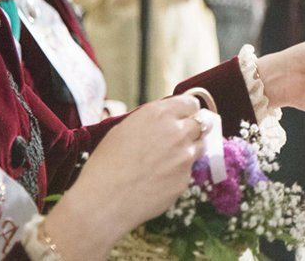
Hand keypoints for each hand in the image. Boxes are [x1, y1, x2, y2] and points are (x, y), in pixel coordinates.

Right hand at [45, 95, 207, 258]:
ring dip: (189, 149)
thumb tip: (165, 120)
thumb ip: (151, 121)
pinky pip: (188, 171)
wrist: (103, 202)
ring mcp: (185, 156)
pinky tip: (158, 180)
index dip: (187, 111)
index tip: (183, 117)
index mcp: (159, 114)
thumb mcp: (123, 129)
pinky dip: (178, 173)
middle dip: (192, 129)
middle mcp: (177, 132)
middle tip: (178, 138)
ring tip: (166, 160)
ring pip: (200, 146)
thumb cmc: (105, 165)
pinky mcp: (186, 179)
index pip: (191, 103)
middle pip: (201, 123)